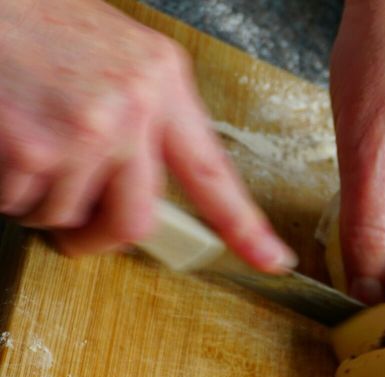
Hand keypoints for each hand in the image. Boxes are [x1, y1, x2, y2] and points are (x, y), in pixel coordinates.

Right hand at [0, 0, 294, 269]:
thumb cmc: (29, 21)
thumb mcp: (107, 54)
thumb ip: (137, 115)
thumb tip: (144, 181)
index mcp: (160, 80)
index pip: (211, 171)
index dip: (243, 226)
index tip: (272, 258)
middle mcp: (133, 106)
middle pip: (135, 222)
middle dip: (96, 237)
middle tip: (75, 232)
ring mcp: (87, 130)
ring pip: (68, 217)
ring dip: (39, 201)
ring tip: (24, 145)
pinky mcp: (37, 150)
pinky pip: (22, 206)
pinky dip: (7, 190)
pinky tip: (4, 141)